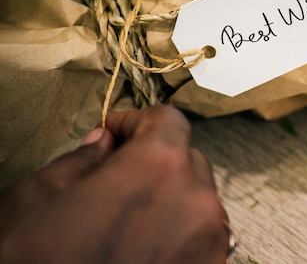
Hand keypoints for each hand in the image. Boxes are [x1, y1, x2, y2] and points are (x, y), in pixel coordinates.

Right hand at [0, 105, 231, 263]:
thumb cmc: (31, 263)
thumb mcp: (37, 198)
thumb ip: (81, 159)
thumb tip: (104, 143)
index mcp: (159, 167)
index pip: (168, 121)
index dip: (138, 121)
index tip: (115, 135)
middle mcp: (197, 202)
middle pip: (187, 160)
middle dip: (154, 161)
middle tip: (115, 177)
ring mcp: (211, 244)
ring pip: (198, 200)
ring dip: (169, 198)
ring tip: (127, 220)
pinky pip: (202, 238)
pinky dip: (178, 233)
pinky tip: (142, 248)